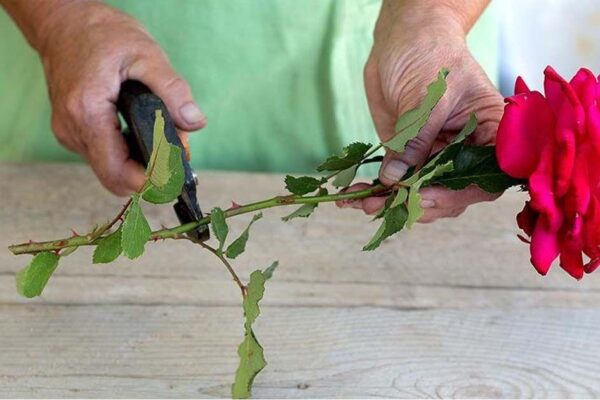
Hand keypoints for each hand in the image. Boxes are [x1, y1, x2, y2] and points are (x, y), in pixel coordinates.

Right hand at [36, 2, 205, 194]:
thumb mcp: (146, 54)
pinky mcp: (73, 131)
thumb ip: (172, 90)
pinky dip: (129, 151)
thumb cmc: (102, 34)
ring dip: (141, 162)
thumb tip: (195, 122)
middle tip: (178, 153)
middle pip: (115, 176)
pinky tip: (145, 132)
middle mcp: (72, 129)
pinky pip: (105, 155)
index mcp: (87, 113)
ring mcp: (69, 133)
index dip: (150, 181)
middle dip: (151, 173)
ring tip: (165, 137)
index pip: (117, 171)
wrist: (65, 21)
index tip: (177, 176)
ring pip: (111, 169)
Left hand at [343, 1, 503, 221]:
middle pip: (452, 194)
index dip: (459, 194)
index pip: (486, 177)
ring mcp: (436, 156)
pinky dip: (378, 193)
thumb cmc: (430, 54)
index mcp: (489, 133)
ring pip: (422, 194)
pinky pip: (397, 183)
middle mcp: (466, 151)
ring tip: (365, 202)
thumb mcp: (427, 95)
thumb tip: (395, 180)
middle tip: (387, 203)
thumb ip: (415, 139)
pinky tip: (356, 196)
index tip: (425, 196)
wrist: (402, 40)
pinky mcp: (409, 157)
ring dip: (393, 204)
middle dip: (418, 203)